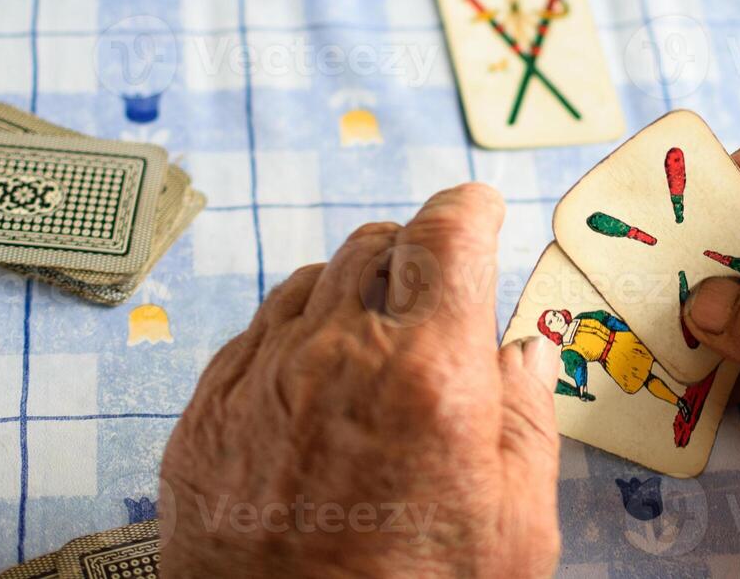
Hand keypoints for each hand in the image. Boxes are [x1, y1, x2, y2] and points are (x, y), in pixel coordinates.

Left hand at [159, 184, 561, 577]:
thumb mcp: (516, 529)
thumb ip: (528, 422)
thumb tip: (520, 352)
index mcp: (429, 372)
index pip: (449, 235)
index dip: (470, 210)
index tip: (479, 211)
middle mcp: (339, 354)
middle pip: (378, 244)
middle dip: (415, 251)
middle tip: (435, 290)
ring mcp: (265, 377)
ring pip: (314, 280)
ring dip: (355, 289)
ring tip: (378, 342)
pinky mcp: (211, 409)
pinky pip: (259, 330)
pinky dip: (299, 332)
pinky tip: (319, 378)